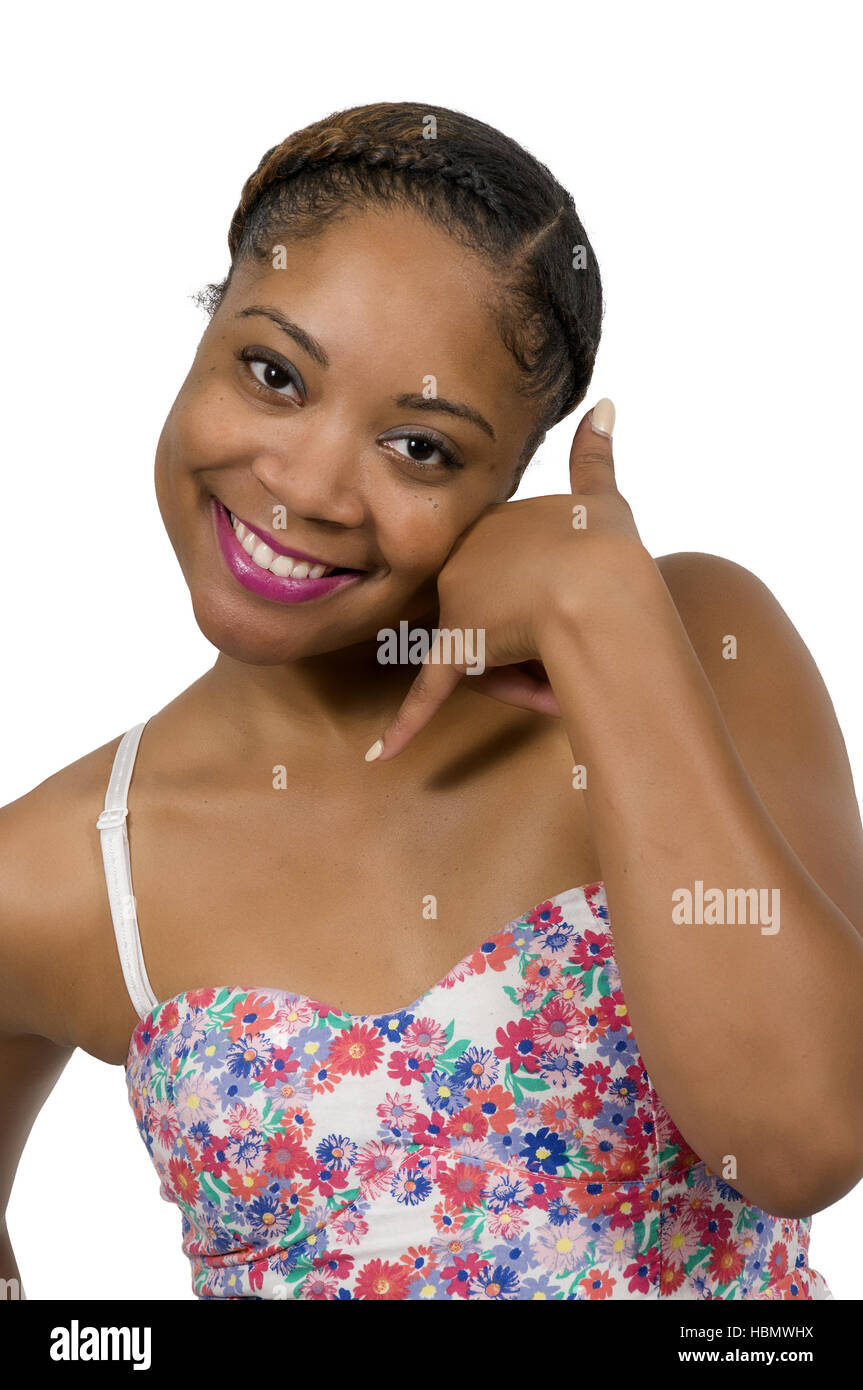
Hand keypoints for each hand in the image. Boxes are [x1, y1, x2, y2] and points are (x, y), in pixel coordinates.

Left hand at [365, 398, 644, 761]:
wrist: (601, 593)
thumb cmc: (608, 553)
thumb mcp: (603, 498)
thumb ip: (596, 456)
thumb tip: (605, 405)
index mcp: (492, 527)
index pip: (512, 574)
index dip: (550, 600)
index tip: (576, 609)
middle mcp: (464, 560)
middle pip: (496, 616)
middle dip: (535, 645)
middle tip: (570, 651)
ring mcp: (457, 605)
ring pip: (488, 654)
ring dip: (524, 679)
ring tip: (557, 684)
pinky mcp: (456, 651)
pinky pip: (427, 695)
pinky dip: (404, 727)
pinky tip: (377, 755)